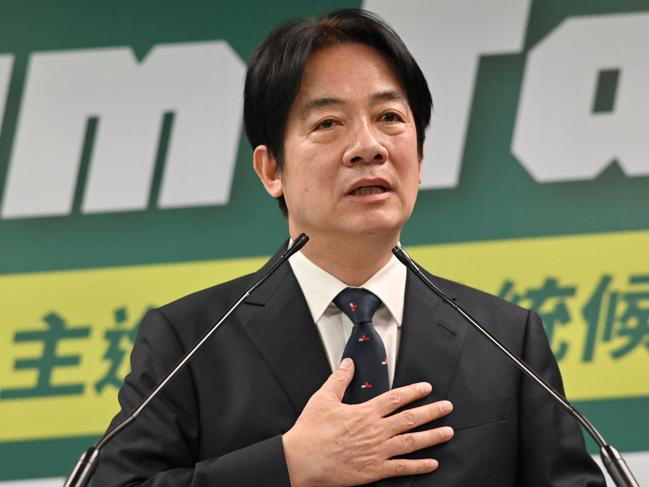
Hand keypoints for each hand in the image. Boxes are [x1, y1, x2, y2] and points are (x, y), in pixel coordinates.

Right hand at [282, 358, 453, 486]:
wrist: (302, 460)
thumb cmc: (311, 432)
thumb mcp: (324, 398)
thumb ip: (339, 379)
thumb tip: (348, 364)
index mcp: (365, 413)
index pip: (396, 398)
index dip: (413, 392)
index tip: (426, 388)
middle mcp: (375, 431)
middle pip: (410, 419)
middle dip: (432, 412)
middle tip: (447, 407)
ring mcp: (377, 452)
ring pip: (411, 442)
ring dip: (432, 437)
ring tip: (447, 432)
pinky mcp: (373, 470)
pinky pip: (402, 468)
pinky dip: (419, 466)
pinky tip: (431, 463)